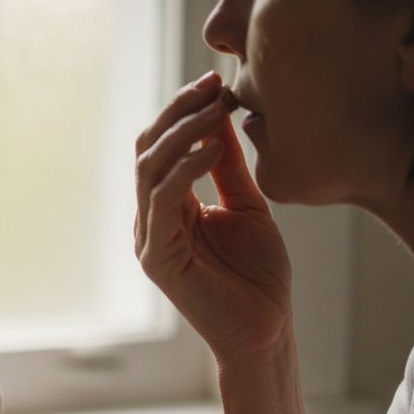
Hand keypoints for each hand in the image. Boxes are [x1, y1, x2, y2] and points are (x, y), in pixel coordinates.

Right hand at [134, 71, 291, 362]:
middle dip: (178, 111)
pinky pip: (163, 201)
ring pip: (150, 169)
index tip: (217, 81)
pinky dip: (185, 169)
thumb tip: (221, 114)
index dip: (183, 110)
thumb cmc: (258, 276)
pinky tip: (213, 149)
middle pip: (148, 149)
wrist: (265, 332)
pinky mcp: (157, 258)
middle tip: (213, 84)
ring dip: (182, 133)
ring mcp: (149, 238)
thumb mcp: (247, 206)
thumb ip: (229, 167)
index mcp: (168, 206)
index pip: (161, 145)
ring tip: (215, 109)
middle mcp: (150, 218)